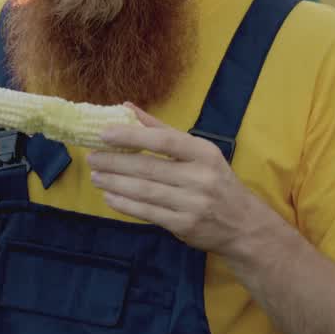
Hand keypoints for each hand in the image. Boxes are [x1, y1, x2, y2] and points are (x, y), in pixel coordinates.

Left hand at [87, 103, 270, 256]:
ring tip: (96, 176)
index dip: (132, 136)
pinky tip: (110, 197)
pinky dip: (125, 205)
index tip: (105, 134)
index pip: (164, 140)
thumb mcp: (198, 152)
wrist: (243, 224)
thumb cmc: (215, 180)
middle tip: (92, 157)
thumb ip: (162, 130)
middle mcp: (200, 177)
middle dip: (115, 162)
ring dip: (115, 183)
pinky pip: (148, 213)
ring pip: (145, 191)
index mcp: (203, 153)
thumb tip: (128, 107)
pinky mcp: (185, 226)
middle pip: (149, 167)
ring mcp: (193, 204)